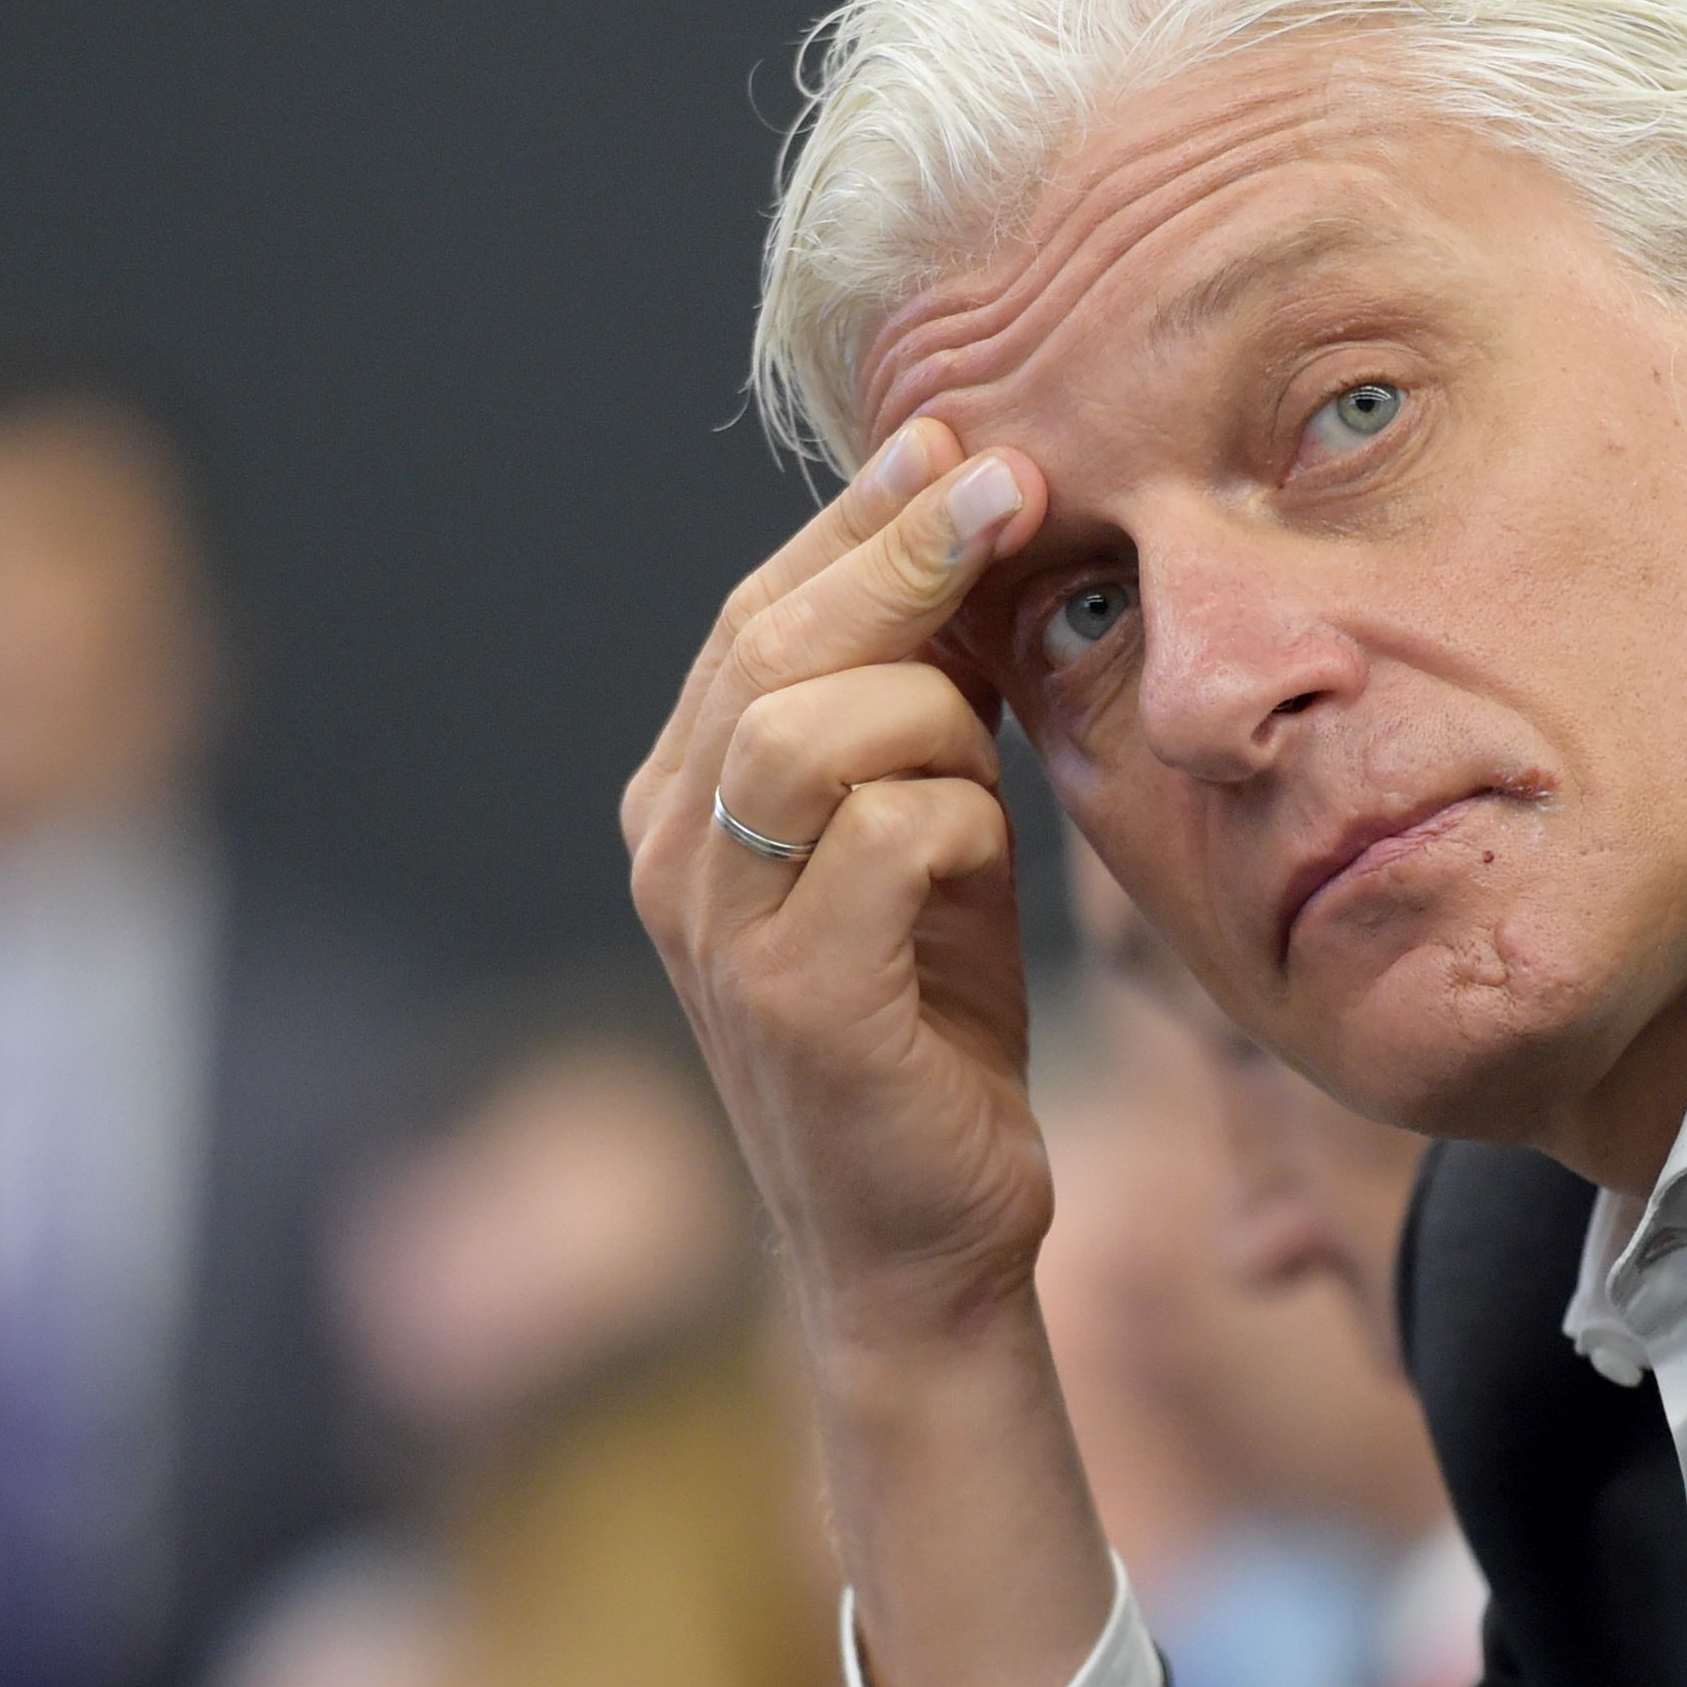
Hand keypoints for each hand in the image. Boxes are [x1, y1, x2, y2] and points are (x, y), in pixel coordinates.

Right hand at [624, 414, 1046, 1336]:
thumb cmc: (931, 1028)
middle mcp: (670, 853)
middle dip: (903, 549)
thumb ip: (919, 711)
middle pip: (769, 644)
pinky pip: (885, 834)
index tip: (962, 444)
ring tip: (990, 767)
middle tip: (1016, 484)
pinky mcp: (793, 1002)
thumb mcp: (923, 840)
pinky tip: (984, 860)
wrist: (925, 1242)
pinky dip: (959, 820)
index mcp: (682, 802)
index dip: (859, 521)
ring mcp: (717, 930)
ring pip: (811, 723)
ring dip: (933, 712)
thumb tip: (971, 531)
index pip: (757, 616)